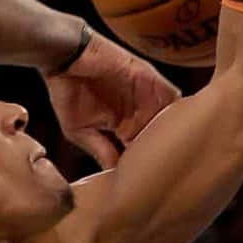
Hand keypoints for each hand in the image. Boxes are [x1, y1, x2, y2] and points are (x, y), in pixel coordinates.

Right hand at [43, 30, 180, 167]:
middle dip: (167, 152)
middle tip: (171, 171)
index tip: (154, 183)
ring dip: (173, 134)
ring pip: (171, 119)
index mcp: (124, 126)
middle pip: (163, 136)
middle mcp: (139, 112)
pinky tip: (175, 130)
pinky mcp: (151, 81)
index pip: (144, 151)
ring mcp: (147, 96)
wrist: (66, 58)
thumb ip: (101, 151)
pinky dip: (176, 112)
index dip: (149, 166)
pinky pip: (171, 97)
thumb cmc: (68, 93)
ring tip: (175, 153)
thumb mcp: (80, 131)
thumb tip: (116, 179)